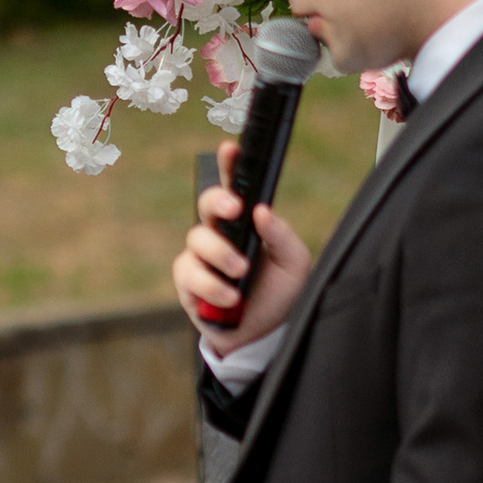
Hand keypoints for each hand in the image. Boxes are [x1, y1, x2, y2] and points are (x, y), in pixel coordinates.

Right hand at [175, 137, 309, 347]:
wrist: (264, 334)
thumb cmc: (279, 293)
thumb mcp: (294, 263)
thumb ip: (281, 236)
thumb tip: (263, 212)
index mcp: (246, 222)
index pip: (236, 187)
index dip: (229, 164)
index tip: (230, 148)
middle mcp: (220, 234)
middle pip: (207, 204)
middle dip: (218, 200)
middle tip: (235, 209)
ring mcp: (201, 257)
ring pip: (197, 240)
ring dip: (220, 255)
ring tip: (240, 273)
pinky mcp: (189, 284)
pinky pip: (190, 274)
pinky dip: (212, 286)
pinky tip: (231, 298)